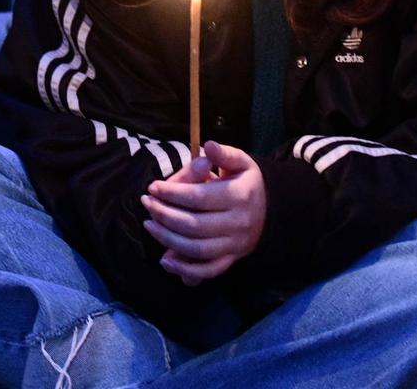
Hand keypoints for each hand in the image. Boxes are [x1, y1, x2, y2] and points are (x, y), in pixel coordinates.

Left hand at [141, 141, 266, 285]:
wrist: (270, 210)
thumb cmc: (247, 182)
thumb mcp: (241, 162)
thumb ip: (224, 154)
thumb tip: (208, 146)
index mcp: (240, 196)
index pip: (199, 197)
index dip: (172, 193)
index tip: (152, 186)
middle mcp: (239, 223)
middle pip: (194, 225)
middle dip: (164, 215)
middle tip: (147, 203)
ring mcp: (235, 245)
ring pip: (196, 249)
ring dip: (168, 240)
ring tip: (150, 225)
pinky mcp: (231, 260)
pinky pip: (207, 271)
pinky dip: (185, 271)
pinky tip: (166, 260)